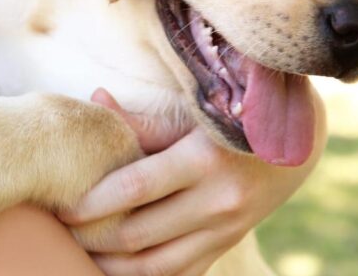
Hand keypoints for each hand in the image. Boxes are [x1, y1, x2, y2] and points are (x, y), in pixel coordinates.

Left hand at [60, 88, 326, 275]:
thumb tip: (95, 99)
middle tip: (63, 229)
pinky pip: (181, 273)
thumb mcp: (193, 113)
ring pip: (157, 265)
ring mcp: (226, 229)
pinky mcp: (227, 244)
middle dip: (94, 237)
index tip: (64, 206)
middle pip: (140, 233)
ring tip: (82, 253)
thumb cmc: (232, 120)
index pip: (136, 187)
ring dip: (113, 265)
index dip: (94, 201)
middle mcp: (218, 200)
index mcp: (204, 158)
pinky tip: (117, 269)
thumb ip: (143, 117)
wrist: (294, 146)